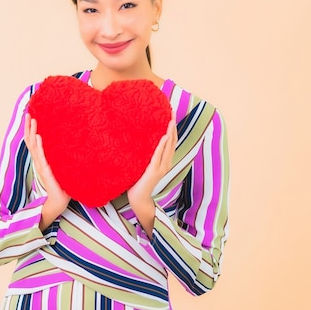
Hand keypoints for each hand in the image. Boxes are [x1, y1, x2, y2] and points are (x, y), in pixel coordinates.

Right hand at [24, 114, 70, 229]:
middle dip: (28, 127)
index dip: (30, 130)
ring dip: (32, 132)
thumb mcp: (61, 167)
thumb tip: (72, 144)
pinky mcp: (47, 172)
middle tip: (28, 113)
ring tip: (32, 120)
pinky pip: (42, 157)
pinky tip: (39, 137)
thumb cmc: (62, 184)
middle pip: (30, 141)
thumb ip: (62, 157)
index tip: (30, 117)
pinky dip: (39, 147)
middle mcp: (39, 162)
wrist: (60, 200)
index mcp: (42, 160)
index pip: (33, 142)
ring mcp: (41, 166)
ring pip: (34, 146)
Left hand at [127, 111, 176, 234]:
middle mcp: (166, 163)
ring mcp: (161, 168)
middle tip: (172, 111)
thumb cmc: (138, 182)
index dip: (172, 128)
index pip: (170, 141)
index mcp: (164, 161)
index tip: (170, 114)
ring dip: (170, 132)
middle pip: (172, 141)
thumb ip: (144, 155)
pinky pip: (158, 156)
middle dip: (172, 126)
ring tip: (170, 120)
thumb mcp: (143, 165)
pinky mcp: (154, 172)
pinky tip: (164, 136)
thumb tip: (138, 140)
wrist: (138, 198)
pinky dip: (162, 145)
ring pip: (168, 146)